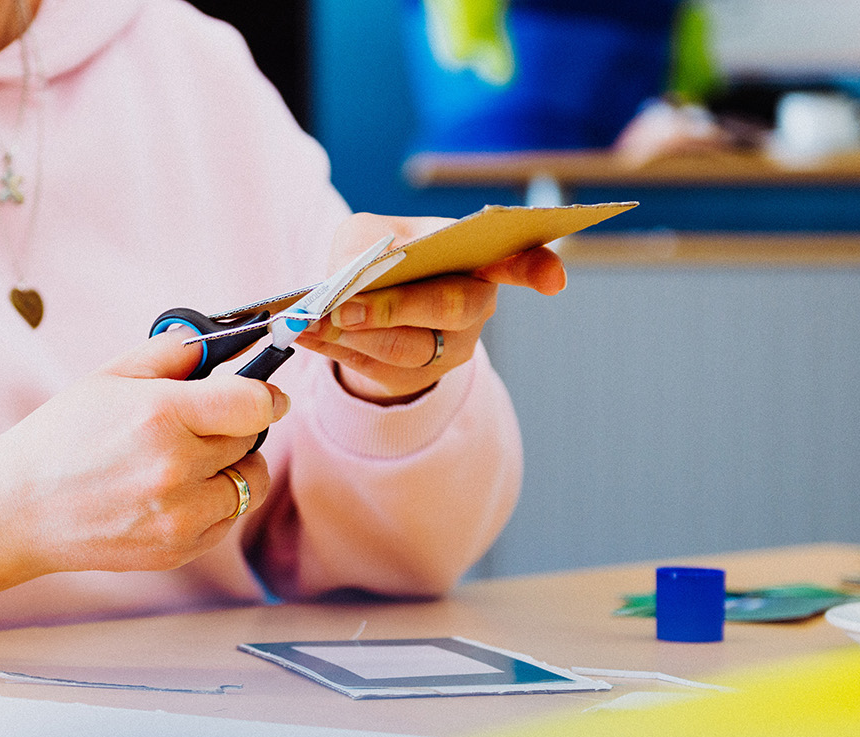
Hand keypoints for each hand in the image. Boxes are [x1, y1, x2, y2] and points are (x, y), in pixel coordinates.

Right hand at [0, 330, 287, 597]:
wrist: (17, 509)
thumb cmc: (60, 438)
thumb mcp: (109, 377)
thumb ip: (171, 353)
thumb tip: (219, 346)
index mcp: (161, 416)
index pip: (255, 404)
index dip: (265, 395)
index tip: (263, 396)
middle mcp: (176, 468)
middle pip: (251, 440)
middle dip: (236, 427)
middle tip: (204, 425)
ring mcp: (179, 515)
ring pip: (250, 483)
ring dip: (234, 468)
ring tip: (193, 461)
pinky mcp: (178, 550)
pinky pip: (227, 519)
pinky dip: (215, 504)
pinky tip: (177, 493)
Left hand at [297, 213, 566, 403]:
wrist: (363, 300)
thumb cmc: (379, 255)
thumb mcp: (367, 232)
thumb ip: (361, 243)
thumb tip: (346, 274)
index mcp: (478, 261)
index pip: (521, 262)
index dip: (539, 269)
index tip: (554, 280)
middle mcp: (475, 307)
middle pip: (451, 309)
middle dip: (396, 308)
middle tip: (348, 306)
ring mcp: (450, 349)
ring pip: (407, 348)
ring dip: (355, 336)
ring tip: (311, 321)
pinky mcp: (414, 380)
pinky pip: (375, 370)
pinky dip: (336, 350)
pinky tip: (305, 335)